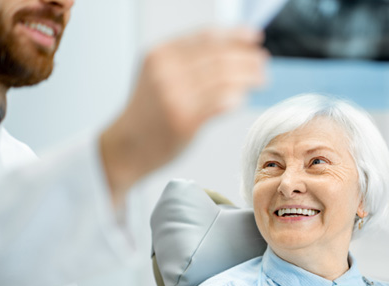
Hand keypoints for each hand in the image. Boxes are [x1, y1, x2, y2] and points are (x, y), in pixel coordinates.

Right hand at [100, 27, 267, 204]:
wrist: (126, 146)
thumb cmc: (148, 113)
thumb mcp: (159, 75)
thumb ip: (188, 62)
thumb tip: (233, 51)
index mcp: (160, 54)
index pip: (207, 37)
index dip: (236, 36)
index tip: (254, 38)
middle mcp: (166, 72)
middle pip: (220, 57)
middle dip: (247, 58)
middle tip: (262, 63)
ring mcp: (174, 96)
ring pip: (224, 79)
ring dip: (248, 77)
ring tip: (261, 79)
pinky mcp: (184, 121)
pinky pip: (220, 104)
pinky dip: (236, 98)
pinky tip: (242, 98)